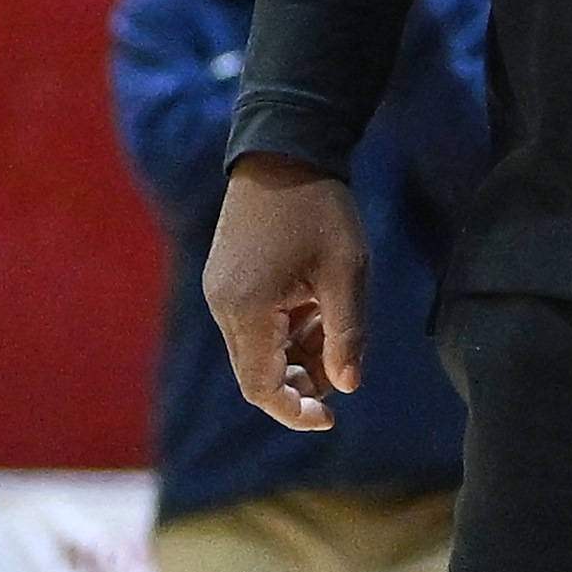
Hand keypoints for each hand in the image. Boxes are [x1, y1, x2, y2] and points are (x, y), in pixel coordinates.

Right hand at [202, 155, 370, 430]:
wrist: (285, 152)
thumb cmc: (320, 209)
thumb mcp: (346, 272)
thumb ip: (346, 332)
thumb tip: (350, 386)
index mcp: (247, 310)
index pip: (261, 386)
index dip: (294, 410)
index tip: (330, 419)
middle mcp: (223, 306)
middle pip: (257, 371)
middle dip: (301, 382)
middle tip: (344, 373)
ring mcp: (222, 292)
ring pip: (258, 348)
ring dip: (297, 355)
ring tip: (338, 334)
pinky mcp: (229, 280)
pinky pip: (256, 324)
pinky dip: (287, 331)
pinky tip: (319, 313)